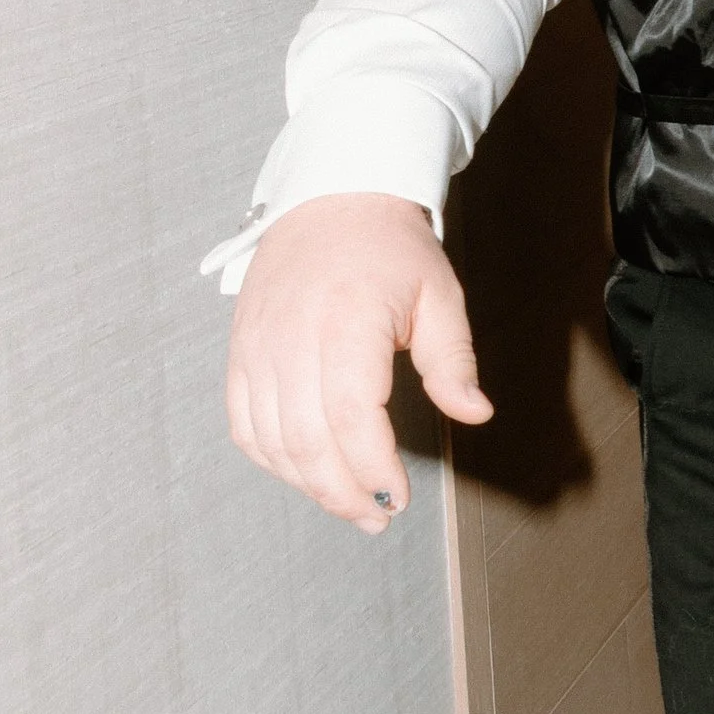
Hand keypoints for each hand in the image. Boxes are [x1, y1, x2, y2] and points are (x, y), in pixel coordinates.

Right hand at [225, 191, 493, 534]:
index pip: (351, 417)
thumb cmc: (390, 245)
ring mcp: (258, 345)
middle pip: (306, 441)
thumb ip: (453, 360)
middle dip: (343, 493)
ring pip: (271, 440)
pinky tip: (305, 471)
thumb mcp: (439, 294)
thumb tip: (474, 414)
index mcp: (346, 322)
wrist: (331, 196)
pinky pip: (243, 422)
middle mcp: (291, 337)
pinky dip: (271, 457)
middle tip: (377, 517)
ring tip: (349, 503)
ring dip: (308, 484)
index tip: (399, 497)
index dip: (373, 468)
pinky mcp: (240, 350)